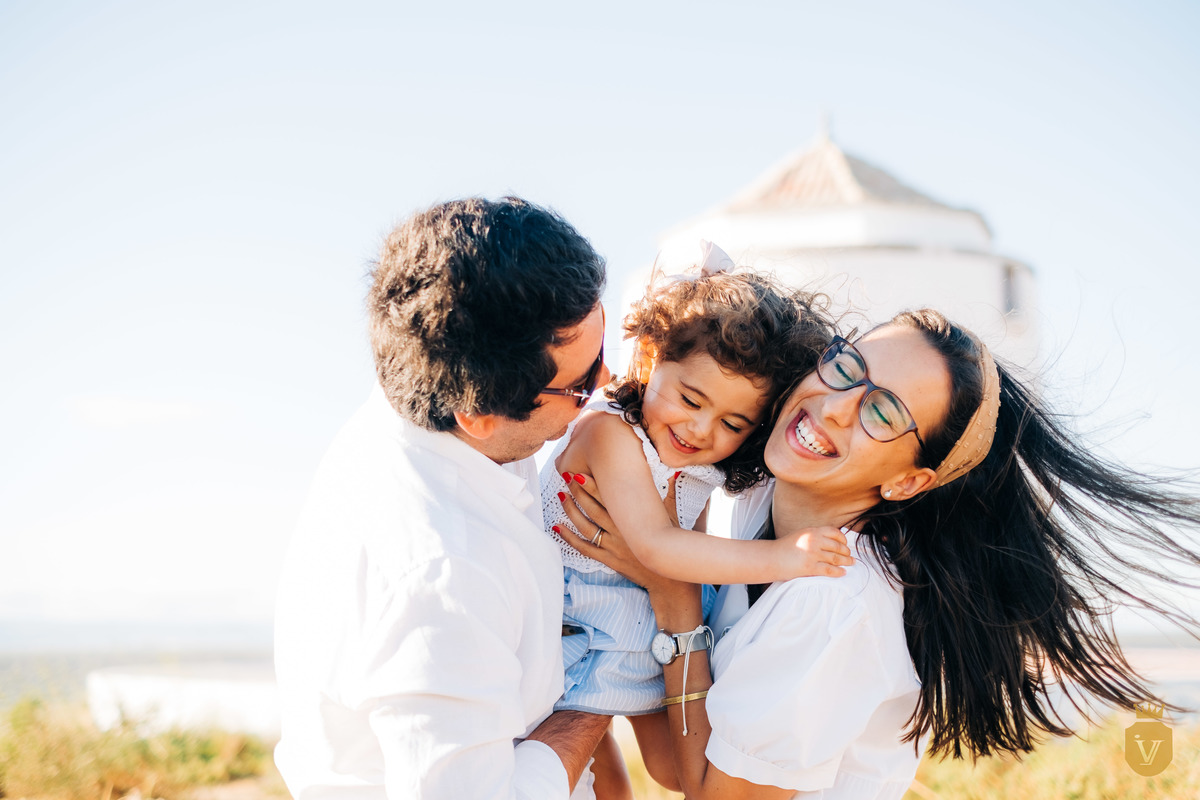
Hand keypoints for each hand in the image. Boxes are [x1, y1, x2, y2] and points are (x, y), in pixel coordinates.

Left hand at [555, 472, 673, 590]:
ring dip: (572, 511)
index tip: (580, 472)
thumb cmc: (673, 544)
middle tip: (566, 478)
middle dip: (578, 492)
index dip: (593, 484)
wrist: (670, 579)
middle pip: (594, 509)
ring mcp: (613, 546)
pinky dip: (570, 538)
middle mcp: (621, 530)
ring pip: (586, 527)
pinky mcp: (609, 559)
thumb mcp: (675, 517)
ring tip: (562, 497)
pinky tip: (558, 528)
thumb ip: (671, 494)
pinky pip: (585, 548)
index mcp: (634, 518)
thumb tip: (674, 473)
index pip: (610, 496)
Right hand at [774, 526, 853, 578]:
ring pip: (836, 558)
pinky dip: (838, 572)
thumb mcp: (801, 535)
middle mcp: (814, 541)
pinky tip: (843, 572)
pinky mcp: (810, 567)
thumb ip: (814, 536)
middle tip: (851, 556)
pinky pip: (829, 570)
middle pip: (838, 547)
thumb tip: (830, 541)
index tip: (845, 544)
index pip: (834, 533)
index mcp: (812, 531)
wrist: (770, 558)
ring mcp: (812, 554)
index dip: (843, 539)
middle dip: (847, 552)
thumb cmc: (784, 548)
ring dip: (846, 562)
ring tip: (851, 563)